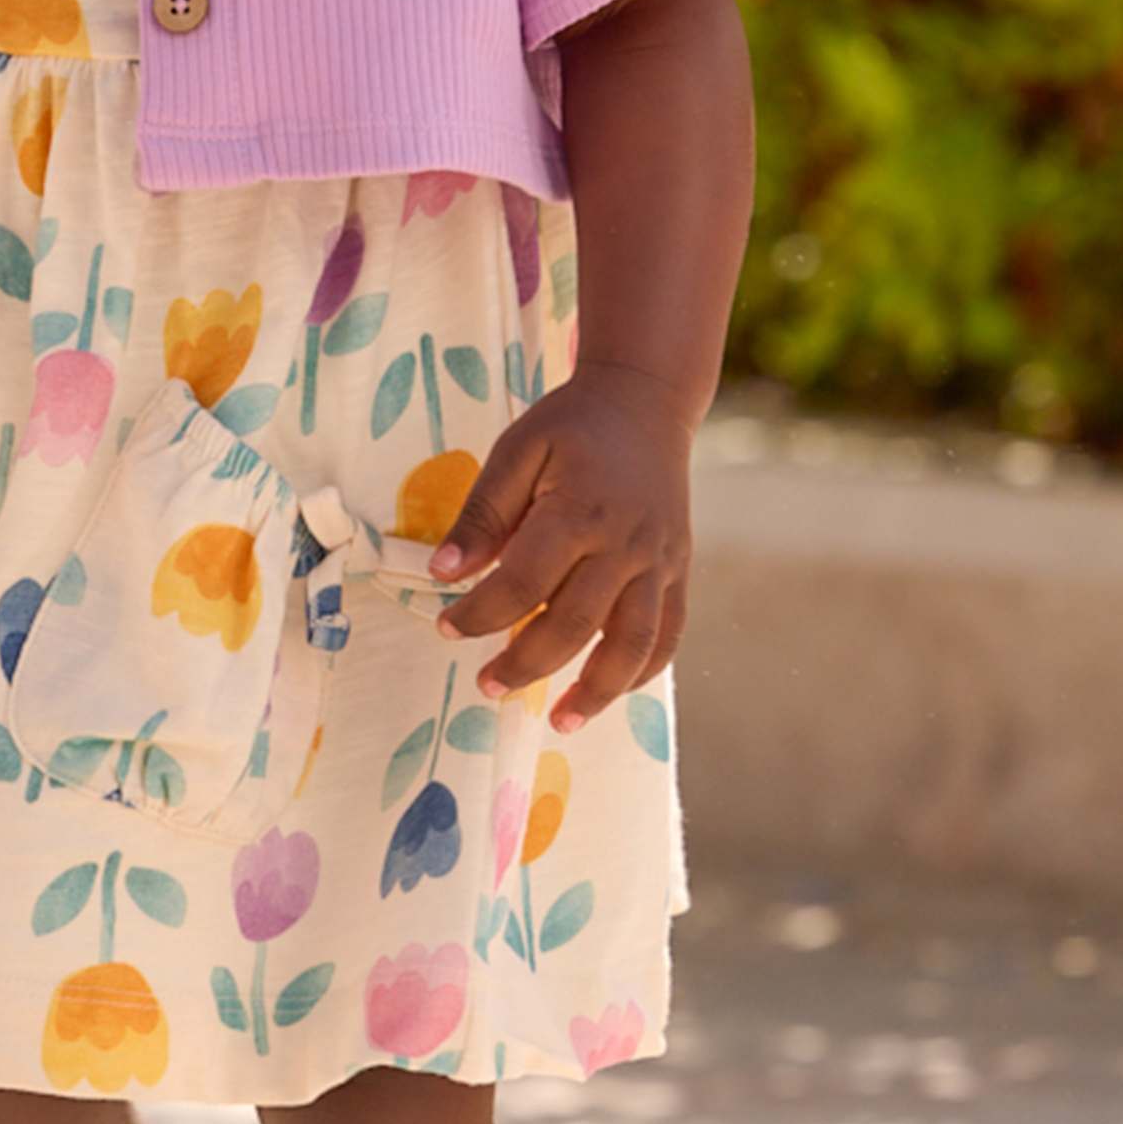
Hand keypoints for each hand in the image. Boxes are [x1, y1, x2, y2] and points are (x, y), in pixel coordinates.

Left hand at [429, 360, 695, 731]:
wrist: (646, 402)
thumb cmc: (571, 425)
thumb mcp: (517, 450)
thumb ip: (483, 513)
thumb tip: (443, 574)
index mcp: (579, 511)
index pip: (522, 583)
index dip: (480, 613)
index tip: (446, 628)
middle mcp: (625, 545)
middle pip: (574, 624)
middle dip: (525, 663)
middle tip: (486, 686)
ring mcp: (659, 562)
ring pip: (632, 644)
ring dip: (596, 691)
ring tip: (559, 721)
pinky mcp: (679, 571)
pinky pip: (668, 635)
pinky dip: (641, 670)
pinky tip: (609, 690)